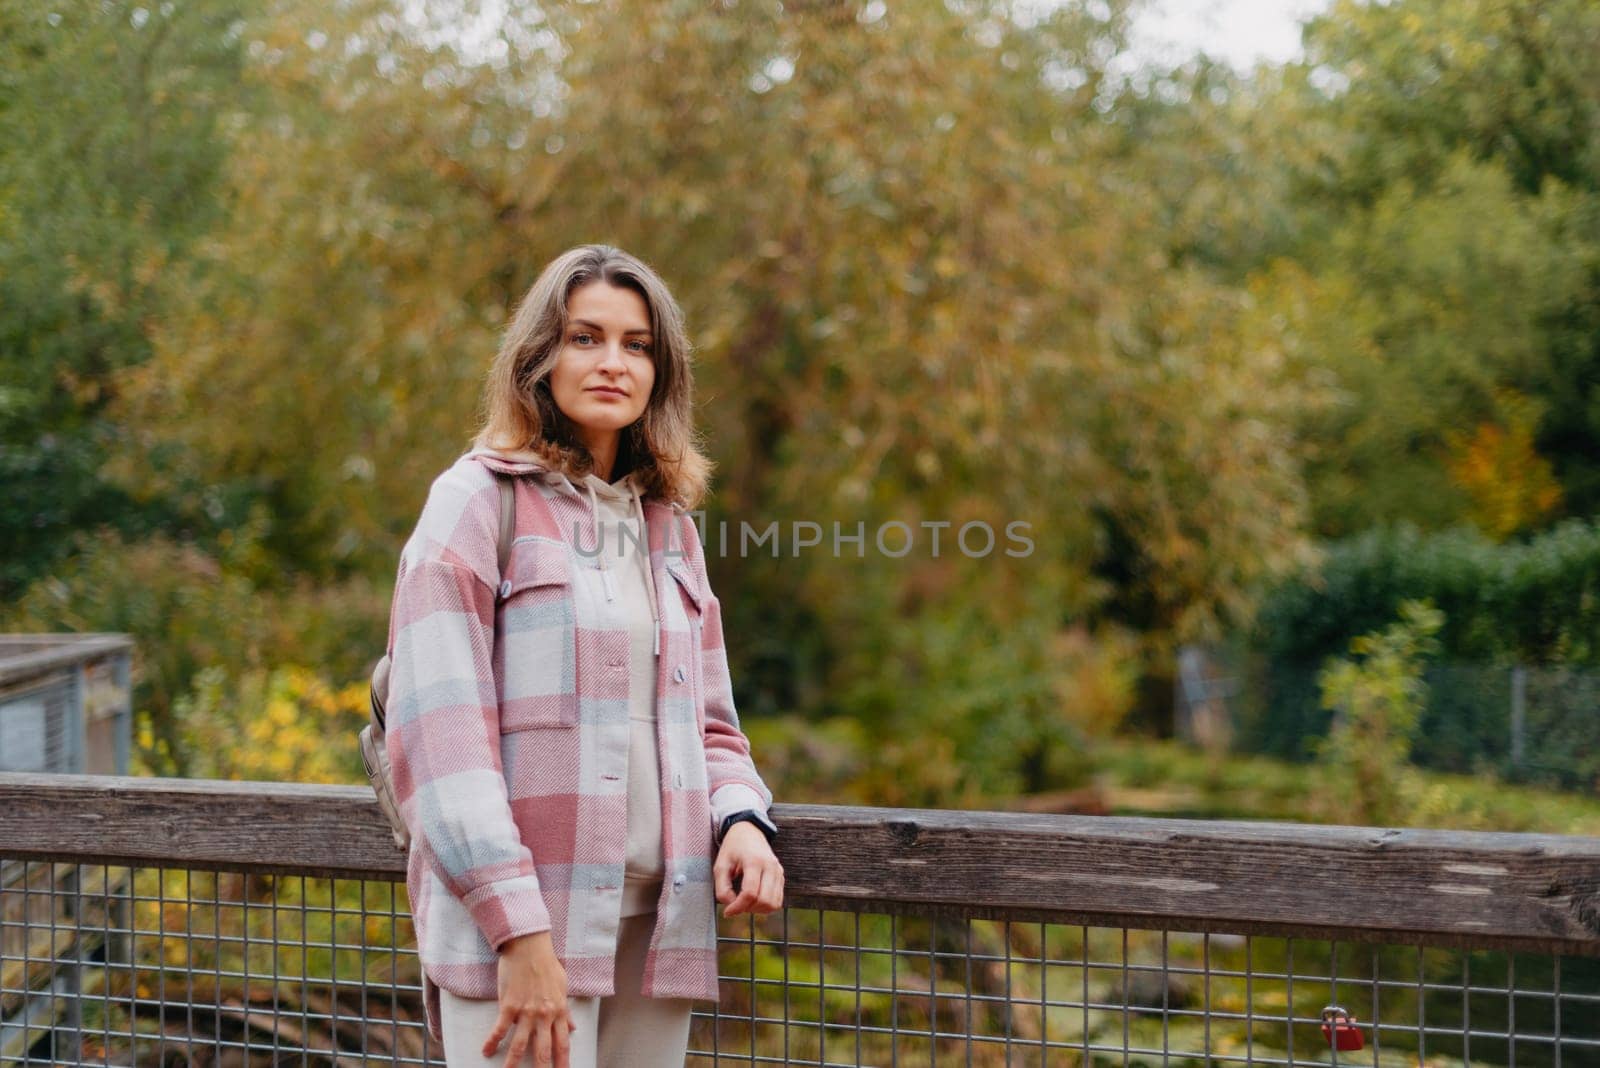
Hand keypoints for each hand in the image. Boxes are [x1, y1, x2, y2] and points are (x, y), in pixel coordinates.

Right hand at [484, 930, 575, 1067]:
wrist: (529, 946)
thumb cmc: (547, 963)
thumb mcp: (563, 986)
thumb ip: (566, 1010)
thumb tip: (572, 1028)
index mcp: (559, 1011)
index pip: (562, 1044)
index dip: (562, 1063)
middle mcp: (544, 1015)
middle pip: (543, 1051)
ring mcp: (526, 1012)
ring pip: (520, 1045)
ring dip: (512, 1063)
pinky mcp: (509, 1006)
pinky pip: (500, 1029)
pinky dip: (492, 1042)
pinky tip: (486, 1051)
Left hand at [714, 821, 784, 917]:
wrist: (748, 831)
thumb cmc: (732, 848)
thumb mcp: (720, 865)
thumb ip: (722, 888)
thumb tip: (731, 906)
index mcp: (754, 861)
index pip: (750, 893)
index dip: (737, 907)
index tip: (727, 912)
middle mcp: (770, 866)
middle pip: (764, 901)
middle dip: (748, 909)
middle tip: (736, 905)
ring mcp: (778, 871)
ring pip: (774, 904)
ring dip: (758, 909)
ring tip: (745, 902)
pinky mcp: (781, 876)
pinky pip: (778, 900)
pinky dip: (766, 906)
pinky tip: (754, 900)